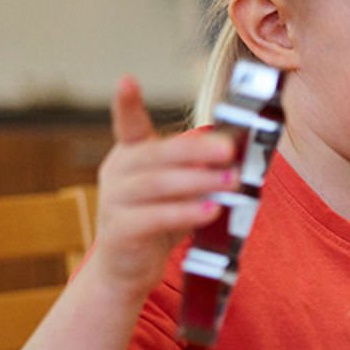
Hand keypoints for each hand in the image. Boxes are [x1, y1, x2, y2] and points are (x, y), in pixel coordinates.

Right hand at [89, 75, 236, 295]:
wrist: (126, 269)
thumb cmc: (157, 221)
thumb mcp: (179, 190)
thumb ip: (198, 171)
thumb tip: (235, 157)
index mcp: (131, 155)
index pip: (128, 124)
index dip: (126, 103)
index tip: (126, 80)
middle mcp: (118, 172)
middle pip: (158, 154)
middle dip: (197, 151)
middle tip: (230, 150)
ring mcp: (114, 201)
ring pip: (158, 184)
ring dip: (199, 181)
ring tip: (232, 182)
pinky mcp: (119, 230)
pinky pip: (154, 217)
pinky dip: (185, 213)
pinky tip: (211, 211)